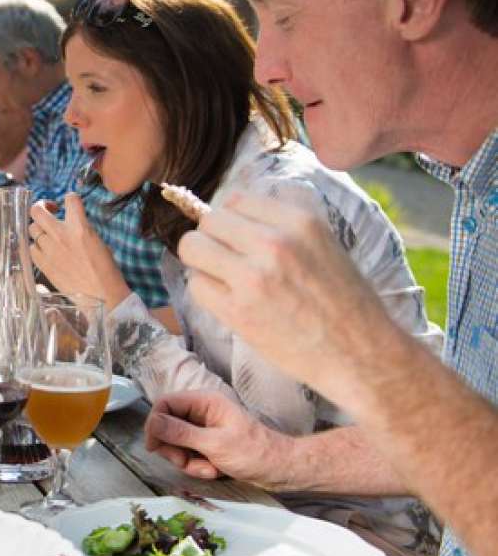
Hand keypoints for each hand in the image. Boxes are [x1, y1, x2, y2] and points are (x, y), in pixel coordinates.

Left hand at [29, 193, 129, 307]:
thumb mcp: (97, 241)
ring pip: (32, 229)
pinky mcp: (42, 264)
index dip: (69, 198)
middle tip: (48, 212)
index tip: (67, 204)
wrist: (102, 295)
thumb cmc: (105, 270)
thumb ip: (81, 229)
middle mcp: (61, 235)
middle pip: (37, 210)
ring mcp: (49, 249)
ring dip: (39, 229)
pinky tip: (45, 251)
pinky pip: (31, 248)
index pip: (70, 198)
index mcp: (80, 227)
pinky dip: (36, 247)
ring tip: (48, 236)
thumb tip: (71, 224)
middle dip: (41, 207)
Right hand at [144, 390, 291, 487]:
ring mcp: (205, 429)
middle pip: (168, 426)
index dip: (155, 424)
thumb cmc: (255, 453)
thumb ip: (181, 433)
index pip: (165, 403)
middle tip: (183, 461)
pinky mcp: (208, 444)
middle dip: (174, 448)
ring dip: (188, 461)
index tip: (153, 446)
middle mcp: (202, 412)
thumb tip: (153, 422)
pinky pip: (190, 454)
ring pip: (177, 444)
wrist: (280, 471)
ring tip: (208, 469)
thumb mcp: (214, 444)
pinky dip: (198, 466)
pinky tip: (214, 471)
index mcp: (205, 402)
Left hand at [176, 191, 388, 395]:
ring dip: (202, 262)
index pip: (235, 199)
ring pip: (192, 247)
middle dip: (213, 238)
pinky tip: (229, 301)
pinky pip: (196, 285)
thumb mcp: (324, 245)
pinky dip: (206, 292)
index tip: (237, 236)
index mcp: (300, 221)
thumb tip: (231, 215)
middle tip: (227, 260)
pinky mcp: (238, 311)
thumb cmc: (346, 303)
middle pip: (209, 221)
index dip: (232, 219)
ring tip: (223, 277)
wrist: (363, 355)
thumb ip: (281, 227)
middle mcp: (274, 243)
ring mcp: (253, 277)